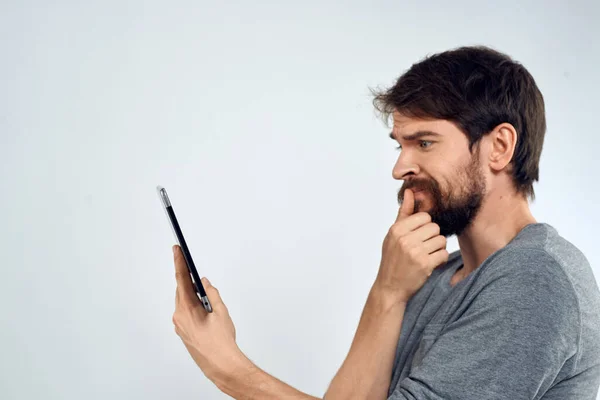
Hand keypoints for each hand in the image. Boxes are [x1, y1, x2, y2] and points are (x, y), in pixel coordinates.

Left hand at [171, 245, 245, 383]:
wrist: (220, 364)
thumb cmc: (221, 342)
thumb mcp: (221, 312)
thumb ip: (212, 294)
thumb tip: (204, 283)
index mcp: (187, 309)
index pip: (182, 280)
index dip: (179, 262)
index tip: (177, 250)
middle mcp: (179, 317)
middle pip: (182, 291)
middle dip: (188, 279)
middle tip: (193, 268)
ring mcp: (179, 326)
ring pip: (183, 302)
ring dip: (192, 294)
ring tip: (203, 291)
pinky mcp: (183, 332)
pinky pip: (184, 312)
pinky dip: (192, 305)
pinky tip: (202, 306)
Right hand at [374, 189, 448, 304]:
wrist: (390, 287)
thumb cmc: (392, 259)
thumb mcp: (393, 235)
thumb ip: (404, 213)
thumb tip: (410, 191)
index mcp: (397, 229)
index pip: (424, 217)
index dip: (425, 227)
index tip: (418, 237)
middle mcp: (404, 239)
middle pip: (435, 227)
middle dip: (432, 238)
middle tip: (423, 248)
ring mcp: (415, 252)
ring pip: (441, 240)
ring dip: (437, 249)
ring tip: (426, 256)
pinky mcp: (425, 265)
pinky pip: (443, 254)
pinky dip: (440, 260)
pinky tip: (430, 264)